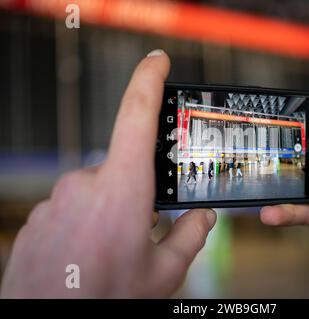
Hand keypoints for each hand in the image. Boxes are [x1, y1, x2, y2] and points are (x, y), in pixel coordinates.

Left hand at [0, 50, 215, 297]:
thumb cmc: (106, 300)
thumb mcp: (163, 273)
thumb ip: (190, 237)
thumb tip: (204, 217)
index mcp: (122, 189)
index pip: (136, 115)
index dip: (149, 80)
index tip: (159, 61)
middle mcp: (84, 184)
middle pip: (124, 171)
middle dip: (138, 195)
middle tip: (142, 232)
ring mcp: (55, 200)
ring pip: (98, 193)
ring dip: (112, 214)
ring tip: (113, 253)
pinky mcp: (39, 217)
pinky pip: (72, 209)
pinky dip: (86, 225)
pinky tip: (88, 257)